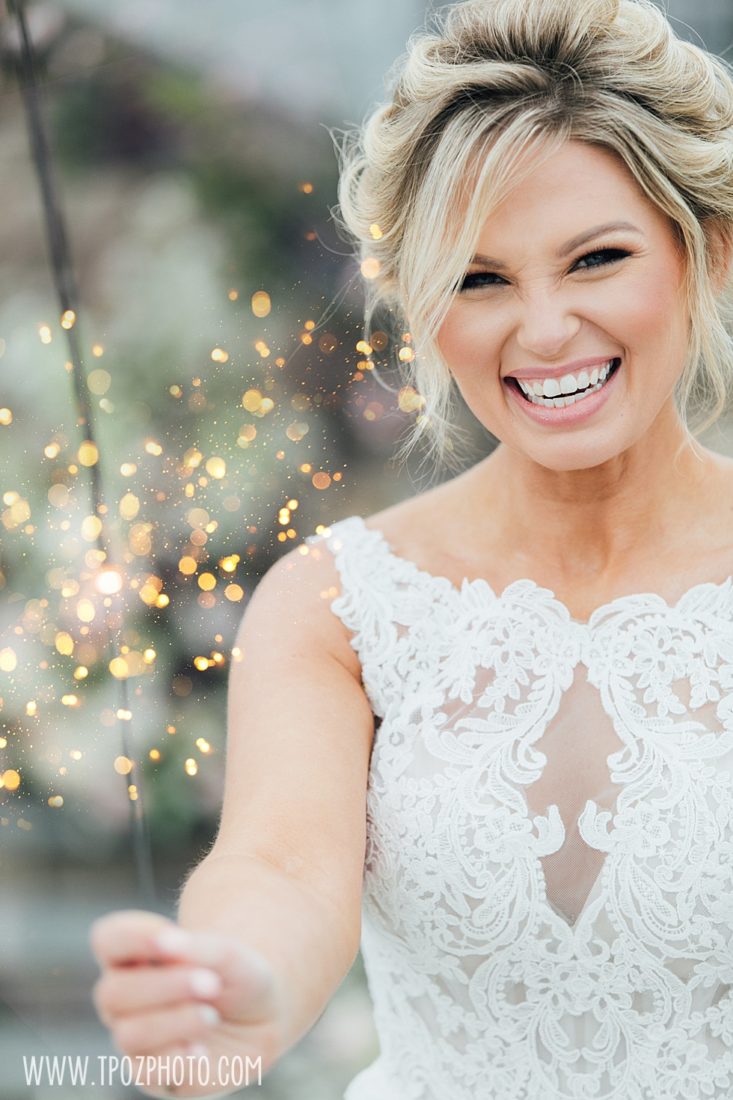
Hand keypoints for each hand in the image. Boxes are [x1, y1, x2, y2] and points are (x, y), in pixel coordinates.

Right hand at [90, 909, 281, 1097]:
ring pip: (129, 1034)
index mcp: (134, 956)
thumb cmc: (235, 977)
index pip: (108, 940)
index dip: (132, 936)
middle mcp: (123, 997)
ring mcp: (132, 1037)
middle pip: (113, 992)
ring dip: (176, 1022)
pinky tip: (202, 1050)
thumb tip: (169, 943)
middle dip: (164, 986)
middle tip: (210, 983)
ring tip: (211, 1016)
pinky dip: (177, 1058)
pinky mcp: (150, 1074)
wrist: (261, 1020)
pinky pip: (147, 1071)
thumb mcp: (228, 954)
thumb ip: (197, 947)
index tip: (172, 935)